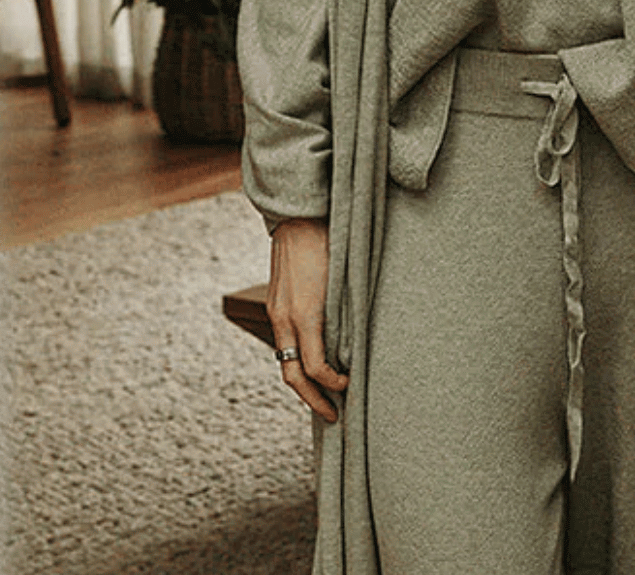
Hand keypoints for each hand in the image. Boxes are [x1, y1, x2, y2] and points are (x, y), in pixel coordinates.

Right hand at [267, 216, 348, 422]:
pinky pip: (283, 344)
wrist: (299, 218)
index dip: (332, 384)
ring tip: (323, 398)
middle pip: (293, 376)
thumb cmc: (331, 242)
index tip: (349, 387)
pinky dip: (297, 362)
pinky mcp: (274, 306)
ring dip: (303, 386)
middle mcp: (285, 317)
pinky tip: (313, 368)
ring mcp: (276, 312)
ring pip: (285, 363)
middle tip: (334, 416)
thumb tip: (360, 344)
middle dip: (313, 400)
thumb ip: (348, 312)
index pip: (315, 367)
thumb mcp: (345, 277)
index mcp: (305, 312)